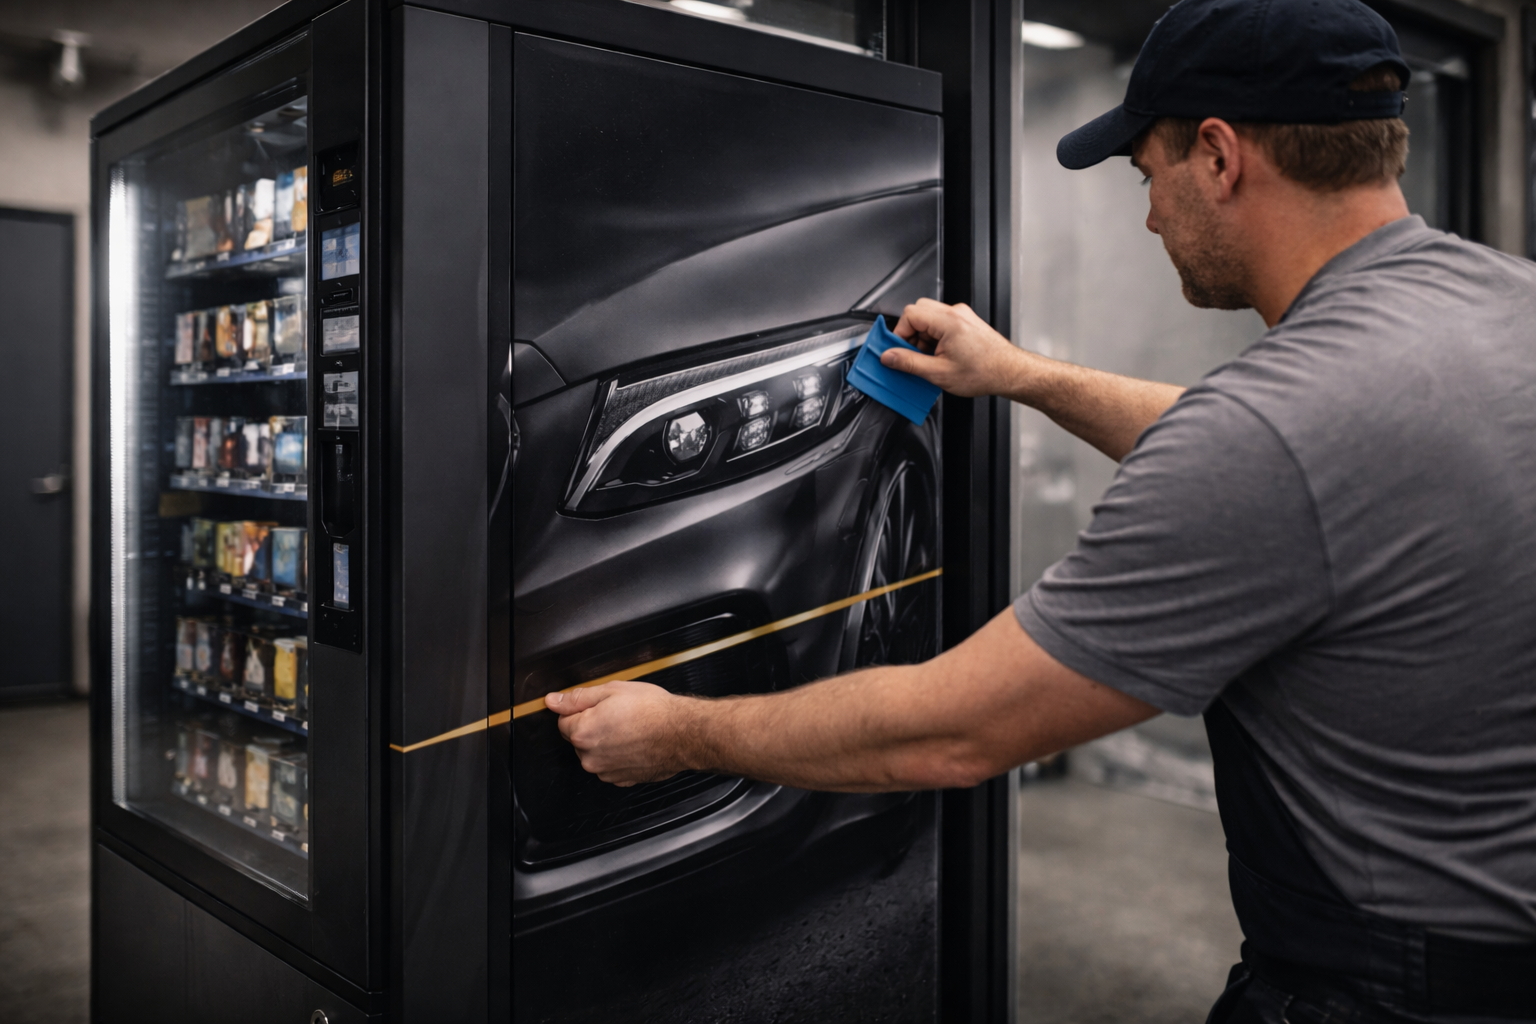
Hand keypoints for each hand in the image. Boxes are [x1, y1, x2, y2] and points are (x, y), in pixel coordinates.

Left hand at [545, 681, 691, 785]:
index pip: (563, 721)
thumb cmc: (652, 710)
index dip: (580, 710)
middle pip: (578, 739)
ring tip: (630, 728)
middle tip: (618, 714)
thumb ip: (577, 697)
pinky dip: (619, 756)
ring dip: (605, 742)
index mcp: (583, 732)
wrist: (682, 733)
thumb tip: (553, 700)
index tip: (599, 706)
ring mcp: (606, 771)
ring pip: (595, 753)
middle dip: (592, 727)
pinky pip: (611, 765)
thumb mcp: (612, 690)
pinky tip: (635, 743)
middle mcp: (590, 757)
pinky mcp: (622, 780)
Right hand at [881, 299, 1026, 398]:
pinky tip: (939, 356)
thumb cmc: (984, 372)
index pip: (910, 314)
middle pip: (918, 312)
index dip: (899, 333)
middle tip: (911, 355)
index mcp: (948, 321)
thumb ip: (909, 363)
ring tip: (929, 359)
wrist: (1009, 373)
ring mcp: (962, 316)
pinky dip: (934, 338)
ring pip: (928, 318)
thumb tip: (889, 357)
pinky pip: (941, 324)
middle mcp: (955, 313)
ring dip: (922, 338)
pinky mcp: (966, 322)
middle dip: (910, 335)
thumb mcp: (939, 373)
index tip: (897, 350)